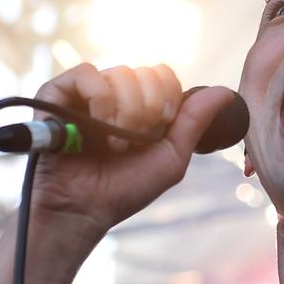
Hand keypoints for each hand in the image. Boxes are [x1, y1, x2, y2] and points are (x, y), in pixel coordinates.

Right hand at [25, 63, 234, 250]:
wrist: (83, 210)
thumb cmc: (125, 189)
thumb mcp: (171, 158)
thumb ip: (195, 122)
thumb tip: (226, 92)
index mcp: (140, 103)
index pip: (165, 75)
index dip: (168, 101)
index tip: (158, 131)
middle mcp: (114, 92)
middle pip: (147, 73)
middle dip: (148, 111)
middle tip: (134, 142)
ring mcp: (85, 91)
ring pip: (121, 73)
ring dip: (125, 113)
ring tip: (114, 143)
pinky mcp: (57, 93)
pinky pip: (88, 74)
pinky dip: (100, 100)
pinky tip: (96, 128)